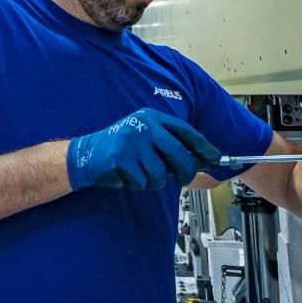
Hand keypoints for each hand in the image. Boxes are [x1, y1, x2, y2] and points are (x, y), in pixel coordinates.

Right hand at [66, 108, 222, 191]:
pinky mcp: (121, 159)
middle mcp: (144, 126)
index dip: (204, 146)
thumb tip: (201, 161)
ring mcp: (132, 142)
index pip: (186, 131)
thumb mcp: (146, 138)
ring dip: (152, 181)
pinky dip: (137, 185)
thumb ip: (170, 146)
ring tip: (139, 173)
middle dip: (184, 172)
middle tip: (182, 179)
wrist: (86, 154)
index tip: (215, 158)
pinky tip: (126, 176)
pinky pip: (142, 182)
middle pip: (179, 155)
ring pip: (160, 174)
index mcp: (153, 118)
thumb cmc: (121, 148)